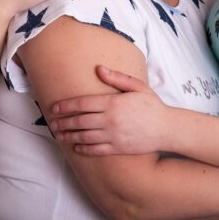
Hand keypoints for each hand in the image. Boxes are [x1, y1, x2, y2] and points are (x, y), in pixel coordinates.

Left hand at [50, 66, 171, 154]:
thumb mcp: (137, 86)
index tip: (55, 107)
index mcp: (113, 103)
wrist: (166, 128)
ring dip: (69, 136)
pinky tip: (76, 147)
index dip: (66, 106)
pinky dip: (83, 149)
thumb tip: (99, 69)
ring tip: (59, 136)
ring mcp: (113, 136)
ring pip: (84, 137)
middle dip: (63, 122)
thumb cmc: (152, 105)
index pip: (83, 104)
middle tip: (52, 124)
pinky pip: (95, 150)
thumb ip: (117, 78)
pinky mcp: (117, 148)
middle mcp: (110, 120)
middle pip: (79, 121)